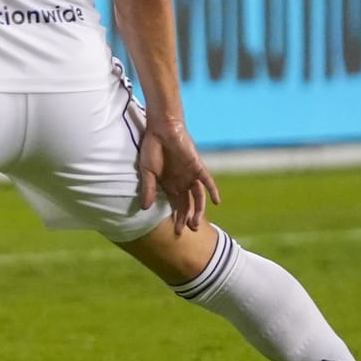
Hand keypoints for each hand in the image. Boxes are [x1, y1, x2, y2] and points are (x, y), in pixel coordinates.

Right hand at [135, 116, 220, 233]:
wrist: (161, 128)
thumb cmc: (151, 148)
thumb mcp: (147, 171)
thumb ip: (148, 189)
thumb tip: (144, 208)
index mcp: (170, 184)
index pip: (176, 205)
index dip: (177, 218)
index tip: (176, 232)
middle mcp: (182, 182)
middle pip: (188, 204)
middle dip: (188, 218)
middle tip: (188, 231)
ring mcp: (190, 175)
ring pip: (198, 197)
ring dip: (198, 210)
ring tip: (196, 223)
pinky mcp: (196, 167)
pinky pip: (207, 180)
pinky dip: (212, 190)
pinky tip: (216, 202)